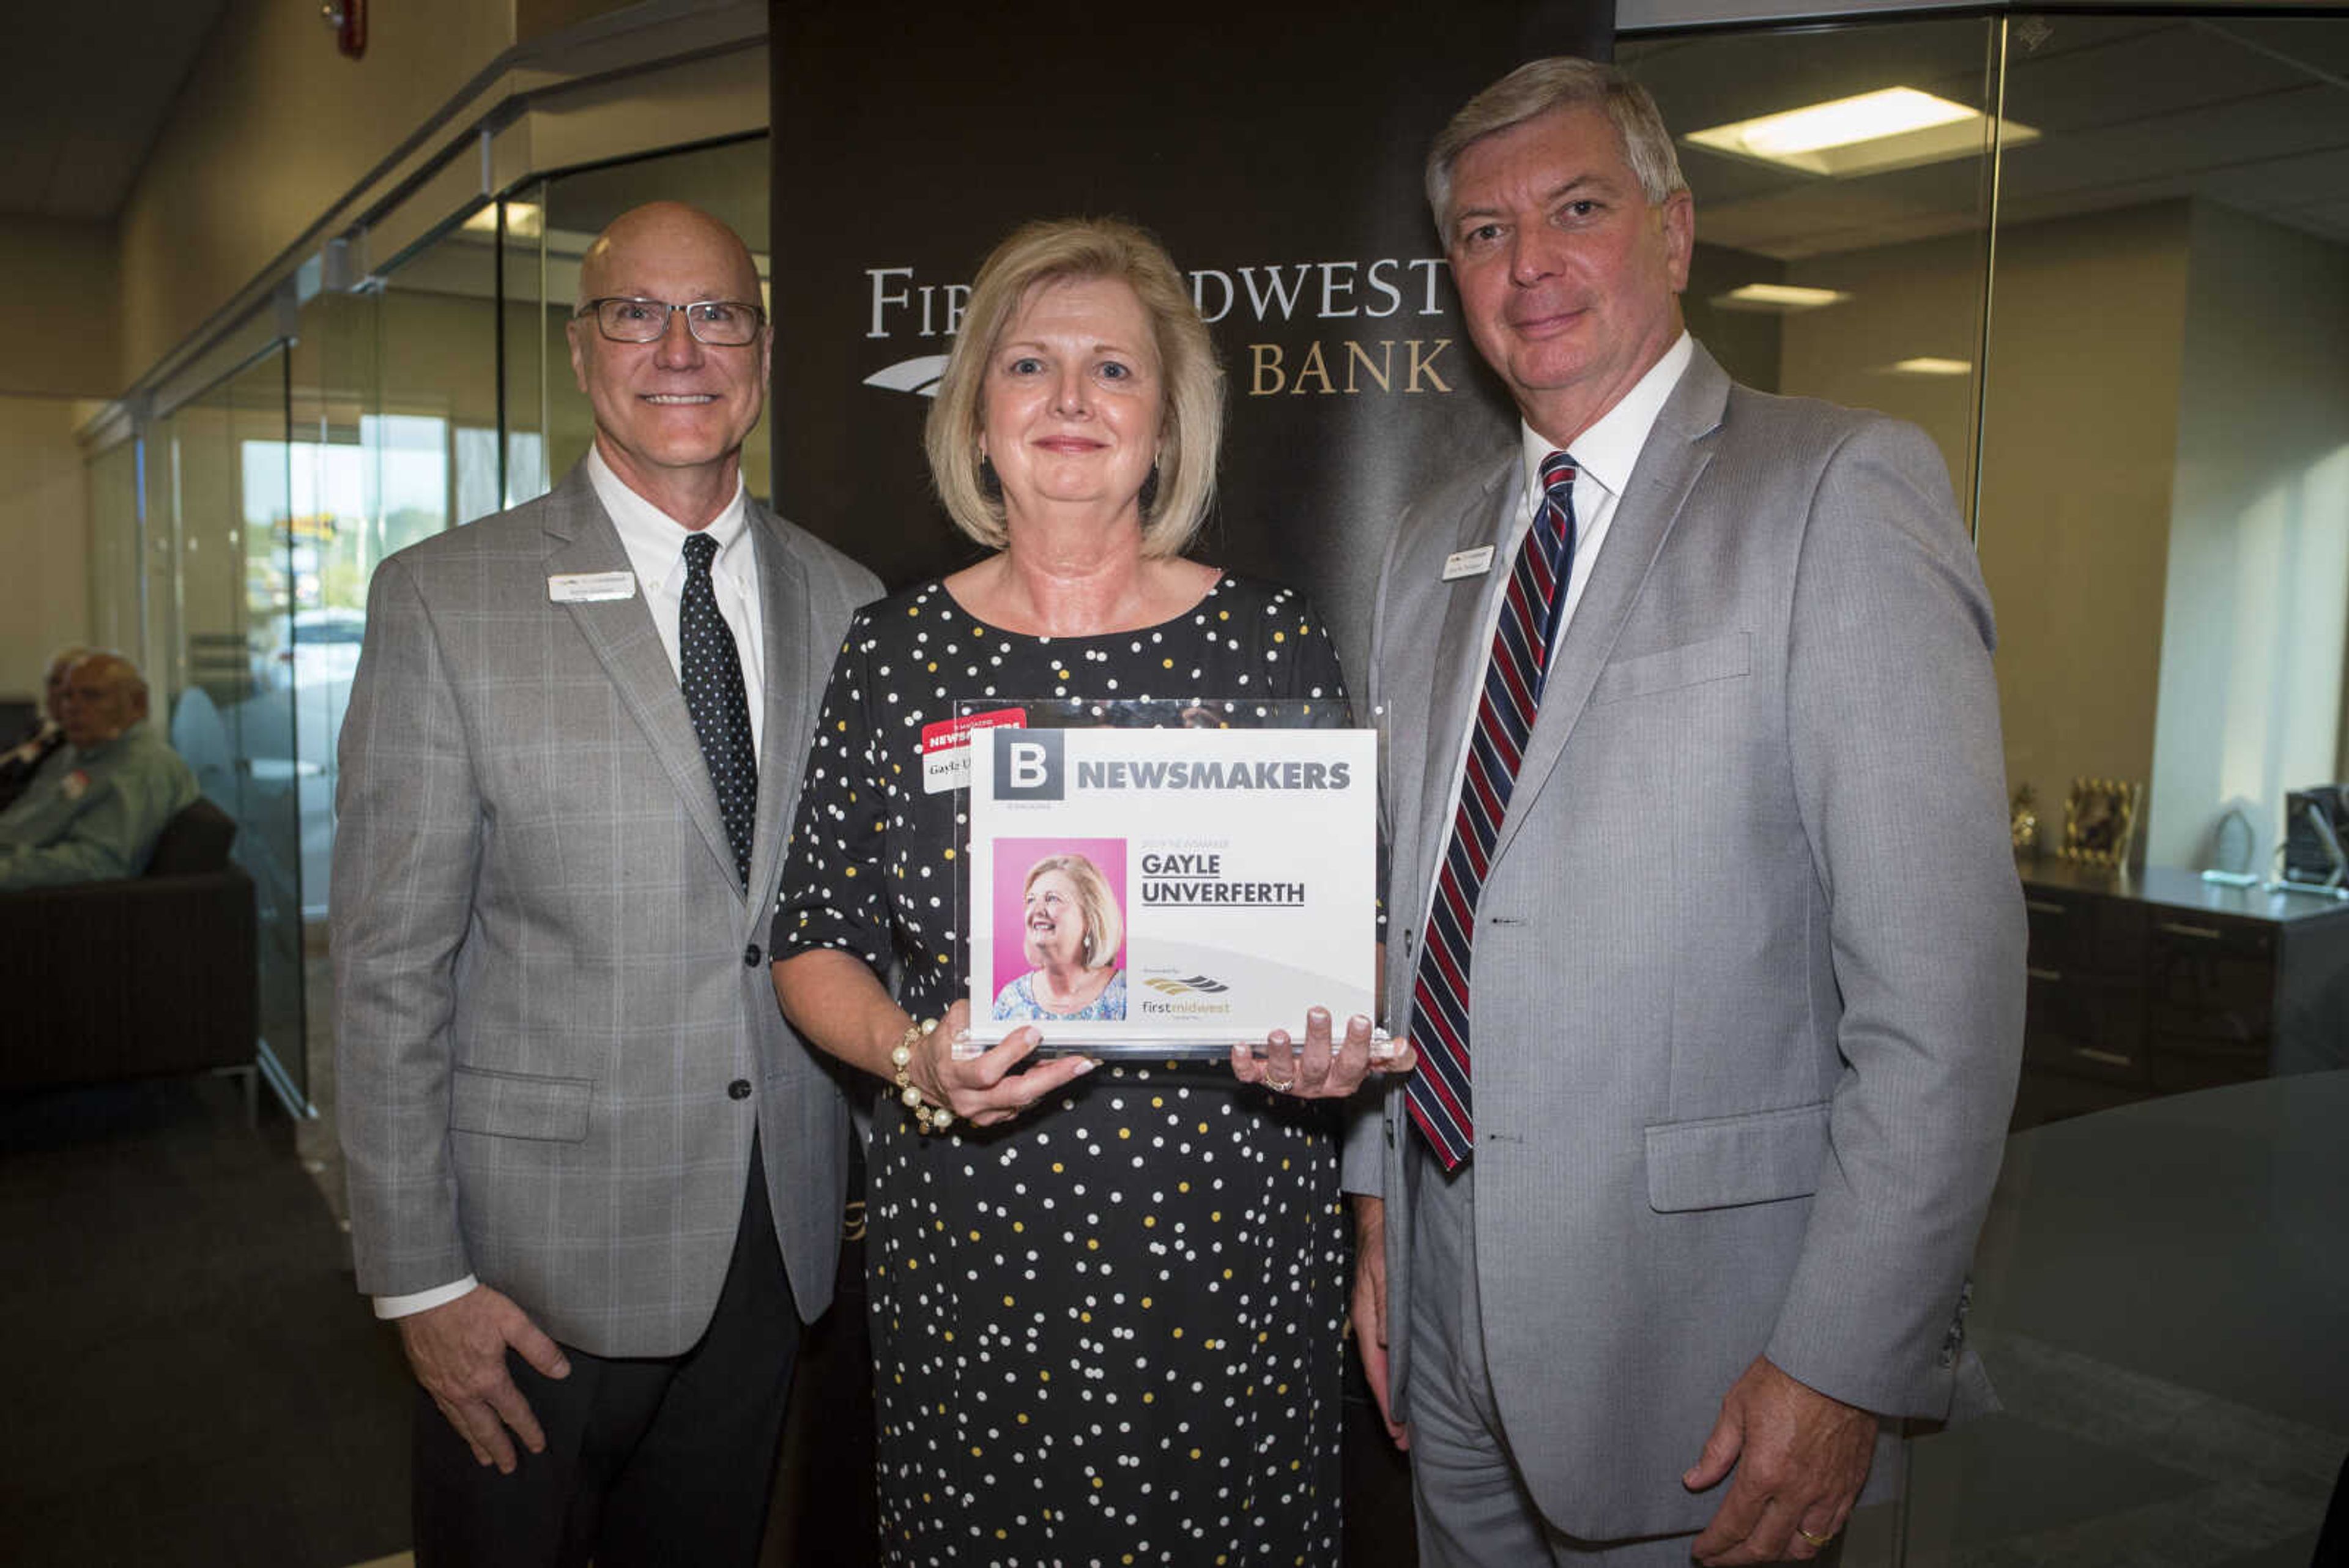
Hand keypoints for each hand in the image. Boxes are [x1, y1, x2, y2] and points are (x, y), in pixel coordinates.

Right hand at [396, 1285, 570, 1472]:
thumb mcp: (513, 1320)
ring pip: (461, 1424)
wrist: (425, 1296)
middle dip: (498, 1449)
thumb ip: (539, 1348)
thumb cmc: (470, 1305)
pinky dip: (455, 1425)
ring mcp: (442, 1388)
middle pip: (484, 1428)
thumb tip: (561, 1371)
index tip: (537, 1446)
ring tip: (483, 1458)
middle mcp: (464, 1391)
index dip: (527, 1430)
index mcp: (488, 1379)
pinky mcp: (427, 1379)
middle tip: (508, 1468)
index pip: (513, 1412)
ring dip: (474, 1443)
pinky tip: (458, 1425)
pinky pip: (444, 1411)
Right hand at [911, 1000, 1096, 1128]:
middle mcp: (968, 1099)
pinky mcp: (992, 1119)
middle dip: (1052, 1077)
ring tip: (1077, 1063)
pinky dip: (1041, 1088)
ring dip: (1052, 1081)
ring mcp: (981, 1114)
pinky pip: (1023, 1105)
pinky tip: (1056, 1071)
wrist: (924, 1074)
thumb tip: (1007, 1009)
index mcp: (955, 1073)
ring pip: (1025, 1101)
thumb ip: (976, 1015)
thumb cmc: (941, 1043)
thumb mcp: (952, 1021)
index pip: (987, 1071)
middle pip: (1016, 1093)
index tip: (1034, 1032)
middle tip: (1081, 1062)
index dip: (1012, 1053)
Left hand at [1230, 1010, 1415, 1098]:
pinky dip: (1243, 1063)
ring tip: (1278, 1034)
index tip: (1360, 1020)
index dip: (1358, 1045)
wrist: (1315, 1074)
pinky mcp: (1265, 1078)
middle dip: (1318, 1039)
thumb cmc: (1342, 1060)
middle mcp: (1317, 1082)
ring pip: (1284, 1073)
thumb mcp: (1370, 1058)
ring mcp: (1290, 1081)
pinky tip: (1239, 1047)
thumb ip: (1389, 1054)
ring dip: (1280, 1053)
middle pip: (1319, 1065)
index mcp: (1344, 1077)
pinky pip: (1252, 1075)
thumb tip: (1402, 1046)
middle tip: (1318, 1013)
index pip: (1354, 1063)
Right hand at [1349, 1194, 1407, 1449]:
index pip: (1377, 1369)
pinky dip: (1395, 1374)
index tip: (1399, 1431)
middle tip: (1404, 1442)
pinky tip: (1404, 1383)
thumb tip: (1386, 1344)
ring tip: (1404, 1425)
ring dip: (1393, 1395)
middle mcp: (1369, 1325)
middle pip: (1379, 1375)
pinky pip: (1388, 1353)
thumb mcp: (1385, 1272)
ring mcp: (1375, 1321)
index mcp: (1366, 1319)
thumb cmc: (1383, 1243)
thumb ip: (1385, 1306)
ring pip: (1384, 1367)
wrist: (1380, 1218)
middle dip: (1390, 1409)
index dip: (1387, 1402)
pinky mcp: (1383, 1314)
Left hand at [1685, 1356, 1877, 1562]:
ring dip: (1775, 1555)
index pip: (1733, 1526)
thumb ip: (1716, 1451)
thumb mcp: (1736, 1407)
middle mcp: (1798, 1491)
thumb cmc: (1787, 1376)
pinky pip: (1831, 1529)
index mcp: (1764, 1472)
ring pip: (1802, 1547)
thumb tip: (1695, 1479)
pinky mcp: (1850, 1486)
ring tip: (1755, 1550)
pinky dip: (1810, 1541)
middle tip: (1720, 1559)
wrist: (1837, 1362)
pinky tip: (1796, 1535)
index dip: (1714, 1545)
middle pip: (1764, 1547)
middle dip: (1736, 1559)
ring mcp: (1828, 1493)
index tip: (1702, 1551)